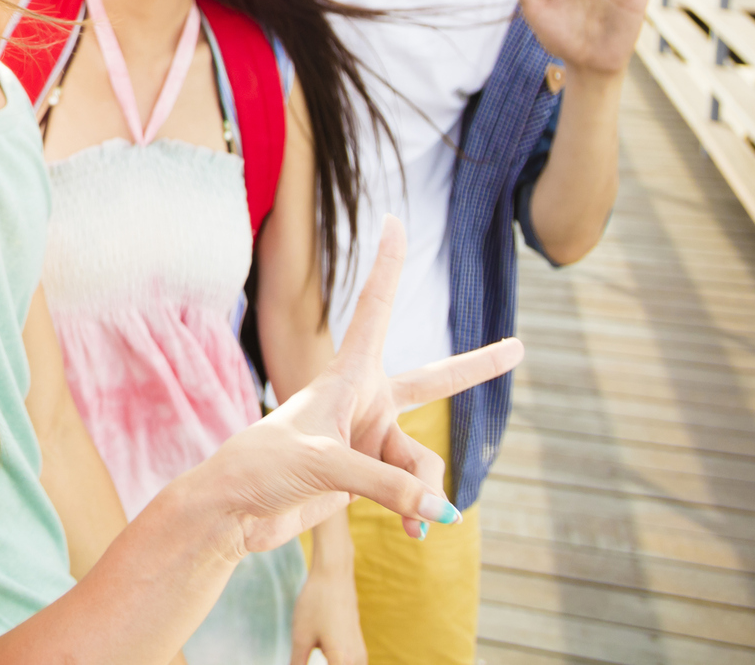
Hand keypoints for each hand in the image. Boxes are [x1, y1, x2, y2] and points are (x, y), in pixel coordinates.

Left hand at [196, 218, 522, 553]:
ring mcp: (368, 441)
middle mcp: (364, 403)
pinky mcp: (367, 478)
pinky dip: (419, 511)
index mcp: (346, 377)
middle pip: (433, 383)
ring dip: (422, 489)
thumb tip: (441, 509)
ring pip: (423, 462)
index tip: (394, 221)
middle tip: (519, 348)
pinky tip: (417, 532)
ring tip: (414, 520)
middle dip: (476, 369)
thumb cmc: (263, 467)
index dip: (388, 267)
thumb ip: (386, 484)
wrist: (235, 511)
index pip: (375, 311)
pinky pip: (415, 492)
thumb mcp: (324, 466)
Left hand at [290, 558, 365, 664]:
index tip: (302, 663)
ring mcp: (360, 655)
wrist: (334, 577)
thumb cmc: (316, 603)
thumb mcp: (301, 636)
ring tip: (309, 658)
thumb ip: (297, 663)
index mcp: (343, 662)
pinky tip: (324, 661)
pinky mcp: (358, 649)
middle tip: (304, 659)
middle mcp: (358, 662)